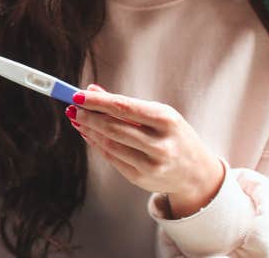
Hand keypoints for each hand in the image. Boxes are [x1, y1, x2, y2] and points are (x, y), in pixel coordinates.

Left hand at [68, 84, 223, 216]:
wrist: (196, 173)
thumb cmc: (174, 135)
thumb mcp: (158, 115)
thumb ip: (125, 104)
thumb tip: (91, 90)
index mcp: (166, 120)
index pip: (124, 107)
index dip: (97, 102)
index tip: (77, 94)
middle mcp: (160, 144)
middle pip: (113, 127)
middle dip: (88, 116)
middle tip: (72, 107)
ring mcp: (151, 164)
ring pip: (109, 144)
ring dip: (88, 130)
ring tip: (76, 118)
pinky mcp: (141, 178)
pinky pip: (111, 157)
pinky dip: (96, 144)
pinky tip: (88, 134)